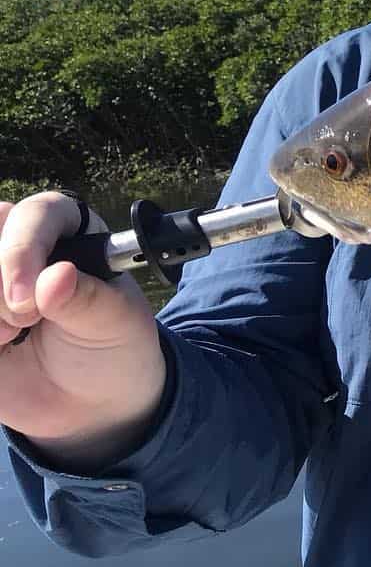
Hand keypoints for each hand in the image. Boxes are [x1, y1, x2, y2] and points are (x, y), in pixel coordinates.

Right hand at [0, 191, 167, 470]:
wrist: (91, 402)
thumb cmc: (112, 346)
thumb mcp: (114, 322)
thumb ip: (86, 299)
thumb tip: (56, 276)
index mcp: (69, 233)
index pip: (35, 214)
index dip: (24, 249)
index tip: (28, 299)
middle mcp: (22, 247)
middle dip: (1, 281)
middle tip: (27, 318)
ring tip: (14, 335)